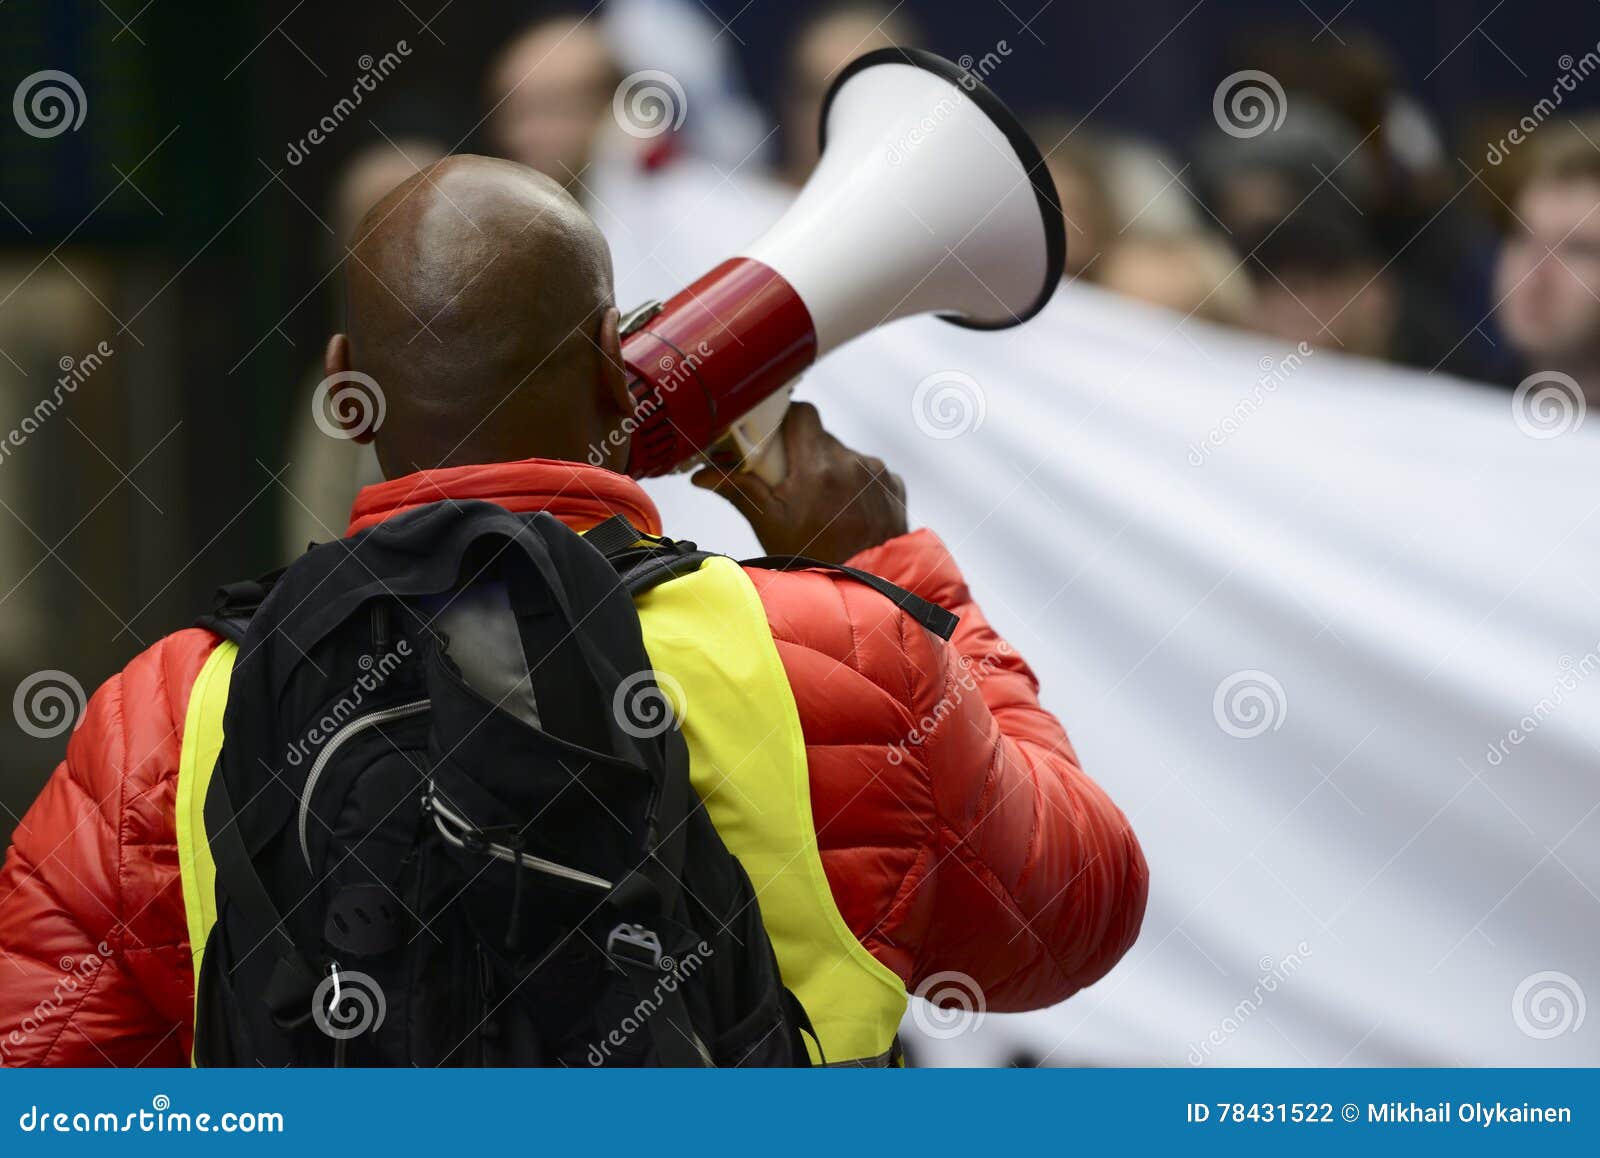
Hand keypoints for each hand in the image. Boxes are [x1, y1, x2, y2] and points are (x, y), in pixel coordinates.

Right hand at [692, 402, 907, 563]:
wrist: (867, 587)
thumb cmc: (815, 559)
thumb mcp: (769, 525)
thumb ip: (738, 490)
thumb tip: (702, 474)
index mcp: (817, 467)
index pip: (801, 414)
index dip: (785, 419)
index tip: (773, 436)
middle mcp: (851, 463)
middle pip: (821, 436)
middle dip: (803, 452)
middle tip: (790, 480)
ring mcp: (877, 474)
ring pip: (844, 454)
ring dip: (830, 469)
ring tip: (820, 504)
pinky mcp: (894, 486)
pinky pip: (868, 472)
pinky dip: (855, 484)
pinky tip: (845, 511)